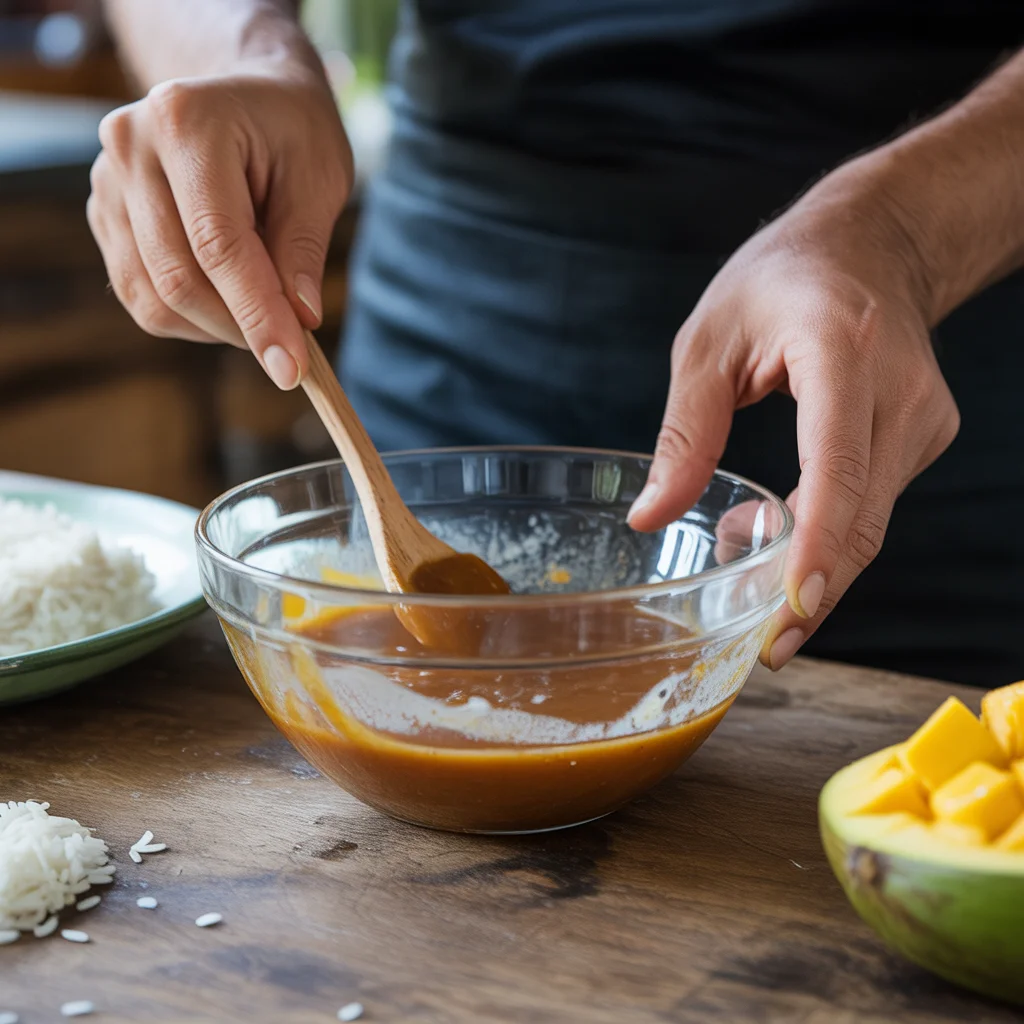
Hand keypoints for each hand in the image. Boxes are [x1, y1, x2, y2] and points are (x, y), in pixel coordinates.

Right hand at [87, 65, 352, 388]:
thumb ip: (303, 249)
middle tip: (291, 347)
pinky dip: (191, 317)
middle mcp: (130, 147)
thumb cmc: (291, 131)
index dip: (258, 315)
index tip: (292, 370)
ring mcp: (107, 183)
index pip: (218, 245)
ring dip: (217, 327)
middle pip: (180, 278)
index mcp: (185, 123)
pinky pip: (142, 296)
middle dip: (241, 328)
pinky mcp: (105, 216)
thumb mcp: (319, 177)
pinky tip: (228, 298)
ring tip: (264, 308)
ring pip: (155, 298)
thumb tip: (299, 321)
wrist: (247, 96)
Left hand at [628, 174, 959, 668]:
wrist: (875, 241)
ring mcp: (923, 418)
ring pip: (874, 524)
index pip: (838, 464)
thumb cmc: (781, 279)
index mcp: (841, 351)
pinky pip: (877, 506)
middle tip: (762, 644)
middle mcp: (898, 390)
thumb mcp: (707, 341)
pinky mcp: (925, 436)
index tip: (793, 606)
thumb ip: (684, 432)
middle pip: (862, 517)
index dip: (818, 543)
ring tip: (752, 574)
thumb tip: (650, 515)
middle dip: (811, 590)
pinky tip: (783, 533)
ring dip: (814, 564)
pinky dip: (830, 534)